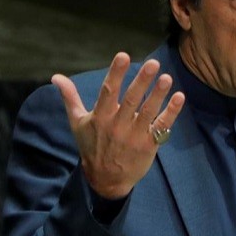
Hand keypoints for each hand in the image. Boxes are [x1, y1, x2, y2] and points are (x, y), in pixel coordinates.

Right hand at [52, 53, 185, 198]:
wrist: (105, 180)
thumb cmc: (91, 146)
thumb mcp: (77, 122)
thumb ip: (70, 97)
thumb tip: (56, 76)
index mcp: (100, 117)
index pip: (108, 91)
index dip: (115, 73)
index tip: (123, 55)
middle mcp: (117, 125)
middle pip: (131, 100)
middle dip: (142, 81)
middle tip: (153, 63)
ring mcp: (134, 135)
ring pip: (148, 112)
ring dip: (158, 95)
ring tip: (167, 78)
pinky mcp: (148, 145)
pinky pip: (161, 127)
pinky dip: (171, 112)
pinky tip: (179, 97)